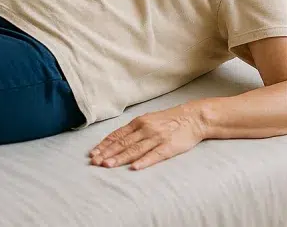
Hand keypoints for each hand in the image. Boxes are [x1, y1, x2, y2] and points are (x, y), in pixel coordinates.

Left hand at [89, 105, 203, 169]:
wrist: (193, 117)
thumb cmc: (169, 120)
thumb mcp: (148, 120)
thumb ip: (133, 130)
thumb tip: (116, 140)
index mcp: (139, 122)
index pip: (117, 135)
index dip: (104, 145)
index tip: (93, 153)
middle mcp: (145, 129)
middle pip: (123, 143)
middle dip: (107, 153)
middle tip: (94, 162)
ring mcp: (156, 138)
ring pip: (135, 150)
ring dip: (120, 158)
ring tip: (107, 165)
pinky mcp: (169, 147)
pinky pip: (154, 155)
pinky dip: (143, 161)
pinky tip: (134, 167)